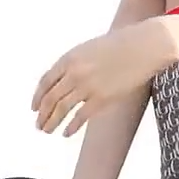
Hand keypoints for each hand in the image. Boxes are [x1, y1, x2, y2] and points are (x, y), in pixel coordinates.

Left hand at [33, 18, 177, 137]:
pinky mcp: (102, 98)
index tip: (34, 108)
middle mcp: (74, 73)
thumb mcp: (90, 49)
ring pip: (61, 109)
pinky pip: (81, 116)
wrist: (144, 47)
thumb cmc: (122, 45)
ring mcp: (87, 86)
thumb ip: (75, 64)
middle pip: (50, 98)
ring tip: (48, 131)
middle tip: (39, 125)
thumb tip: (66, 82)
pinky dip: (71, 126)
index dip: (37, 97)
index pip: (46, 82)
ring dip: (52, 122)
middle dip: (42, 114)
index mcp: (69, 58)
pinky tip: (67, 133)